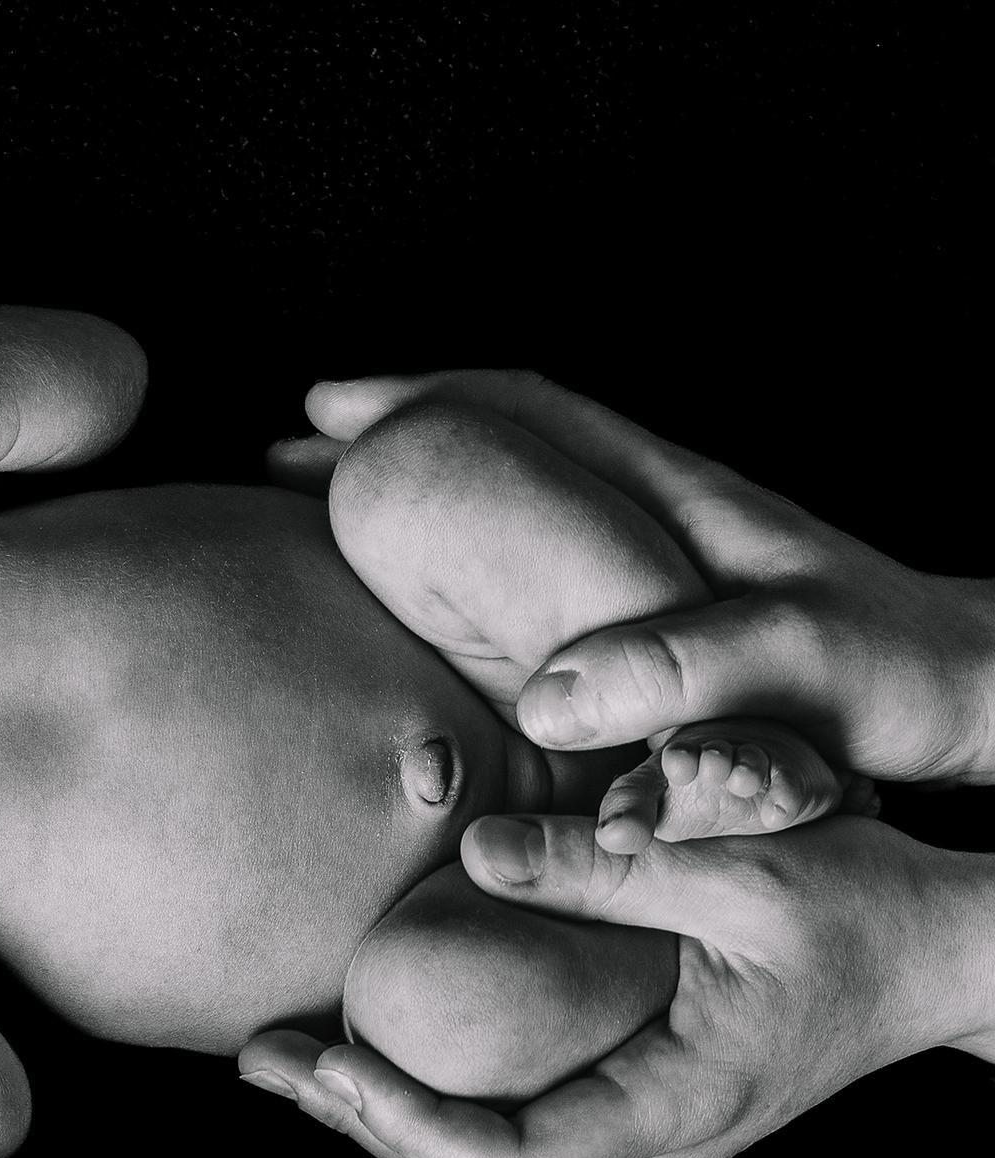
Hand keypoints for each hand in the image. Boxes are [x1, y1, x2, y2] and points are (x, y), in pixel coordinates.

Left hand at [239, 813, 991, 1157]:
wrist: (944, 949)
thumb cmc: (863, 906)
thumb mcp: (741, 865)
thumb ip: (611, 864)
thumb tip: (474, 851)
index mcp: (677, 1107)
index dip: (412, 1125)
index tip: (333, 1067)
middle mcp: (651, 1141)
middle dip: (362, 1120)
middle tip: (261, 1057)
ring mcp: (639, 1124)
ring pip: (486, 1149)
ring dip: (382, 1106)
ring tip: (281, 1054)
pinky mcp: (629, 1090)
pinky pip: (513, 1109)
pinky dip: (431, 1082)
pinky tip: (367, 1037)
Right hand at [273, 369, 994, 784]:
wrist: (973, 700)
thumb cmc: (892, 675)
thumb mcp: (794, 662)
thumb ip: (679, 666)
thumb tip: (545, 696)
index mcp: (669, 494)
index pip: (523, 411)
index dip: (419, 399)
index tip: (324, 408)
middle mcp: (649, 511)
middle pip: (498, 440)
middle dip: (392, 435)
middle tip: (290, 453)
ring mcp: (650, 560)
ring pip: (511, 502)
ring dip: (421, 496)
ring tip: (332, 512)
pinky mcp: (658, 618)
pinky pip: (532, 571)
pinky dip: (462, 570)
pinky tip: (431, 611)